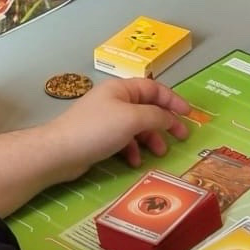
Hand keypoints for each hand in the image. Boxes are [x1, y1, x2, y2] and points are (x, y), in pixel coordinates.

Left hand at [47, 78, 191, 182]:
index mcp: (121, 89)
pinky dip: (133, 149)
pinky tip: (134, 161)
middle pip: (147, 108)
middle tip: (181, 137)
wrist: (61, 152)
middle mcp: (114, 101)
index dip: (173, 100)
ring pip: (137, 127)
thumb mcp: (132, 119)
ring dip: (150, 139)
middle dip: (165, 123)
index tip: (189, 114)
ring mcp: (107, 120)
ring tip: (159, 153)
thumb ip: (156, 116)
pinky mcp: (100, 138)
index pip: (154, 88)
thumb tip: (171, 118)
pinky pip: (124, 140)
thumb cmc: (97, 129)